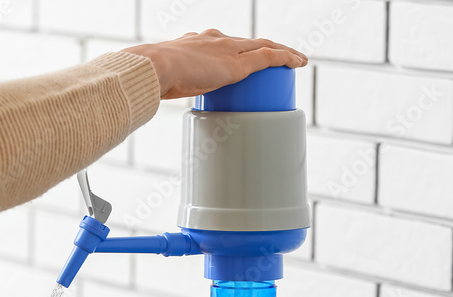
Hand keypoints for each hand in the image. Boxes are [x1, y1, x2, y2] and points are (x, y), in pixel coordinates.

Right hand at [123, 29, 306, 99]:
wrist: (156, 68)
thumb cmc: (152, 77)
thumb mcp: (162, 79)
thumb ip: (165, 86)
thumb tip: (155, 99)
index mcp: (196, 42)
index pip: (223, 44)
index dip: (236, 49)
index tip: (240, 57)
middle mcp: (216, 40)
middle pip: (248, 42)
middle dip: (263, 48)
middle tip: (276, 57)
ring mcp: (229, 50)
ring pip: (264, 46)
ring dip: (282, 52)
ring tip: (295, 59)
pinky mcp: (239, 63)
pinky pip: (270, 57)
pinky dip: (286, 58)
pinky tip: (299, 62)